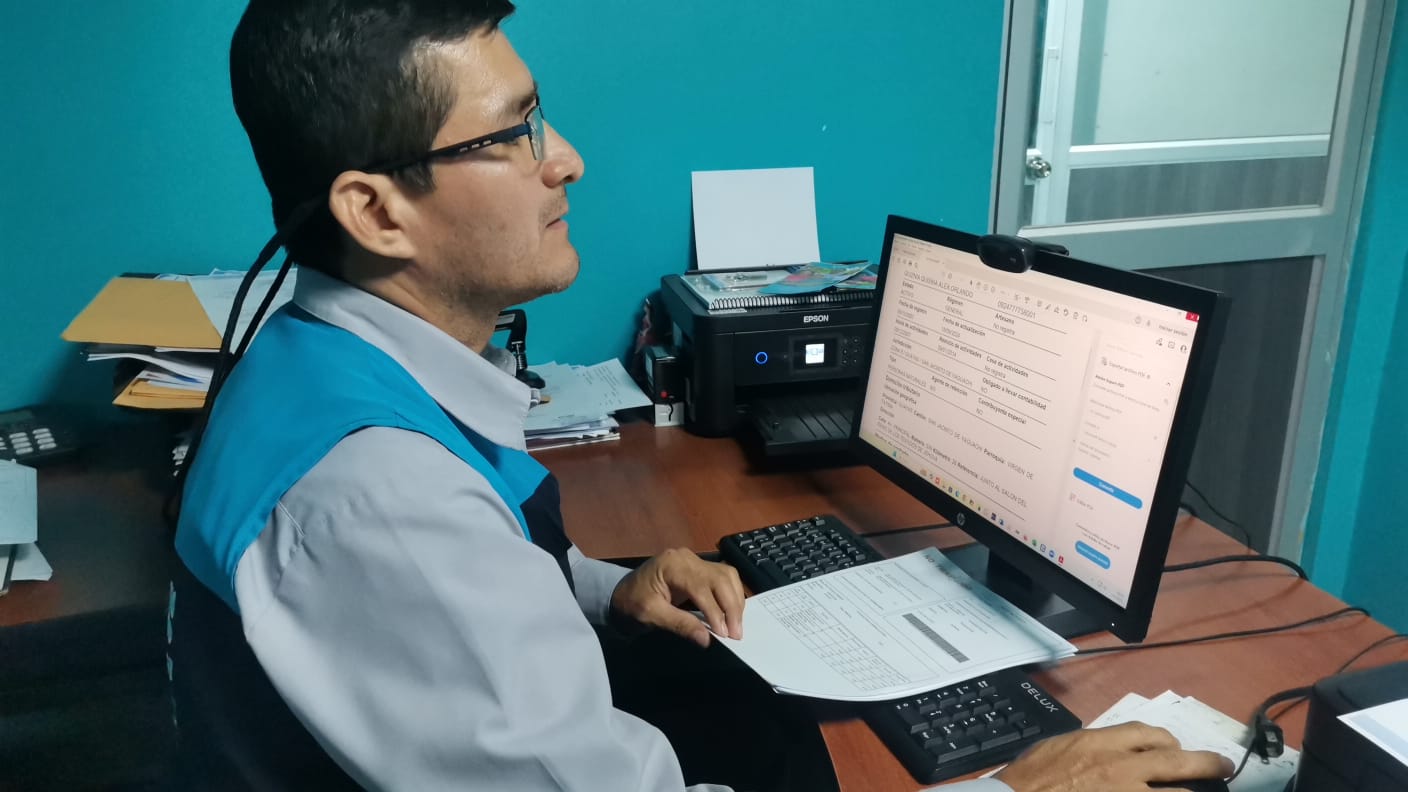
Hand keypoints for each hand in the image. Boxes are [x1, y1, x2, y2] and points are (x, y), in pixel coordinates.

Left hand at [610, 548, 745, 647]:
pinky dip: (732, 595)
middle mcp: (687, 558)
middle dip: (731, 607)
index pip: (701, 586)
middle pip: (720, 578)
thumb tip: (706, 639)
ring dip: (735, 601)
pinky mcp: (700, 568)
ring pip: (727, 576)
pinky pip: (724, 577)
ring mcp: (695, 560)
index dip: (715, 610)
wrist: (623, 593)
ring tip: (736, 626)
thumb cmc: (632, 602)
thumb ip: (679, 624)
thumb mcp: (651, 615)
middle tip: (736, 634)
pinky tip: (733, 613)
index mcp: (672, 565)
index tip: (724, 633)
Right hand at [994, 722, 1233, 791]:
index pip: (1147, 733)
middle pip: (1174, 761)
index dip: (1167, 741)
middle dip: (1206, 763)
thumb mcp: (1056, 749)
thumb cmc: (1028, 779)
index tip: (1174, 749)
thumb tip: (1105, 750)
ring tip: (1203, 791)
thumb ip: (1086, 747)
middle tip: (1223, 767)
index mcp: (1099, 744)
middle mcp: (1119, 768)